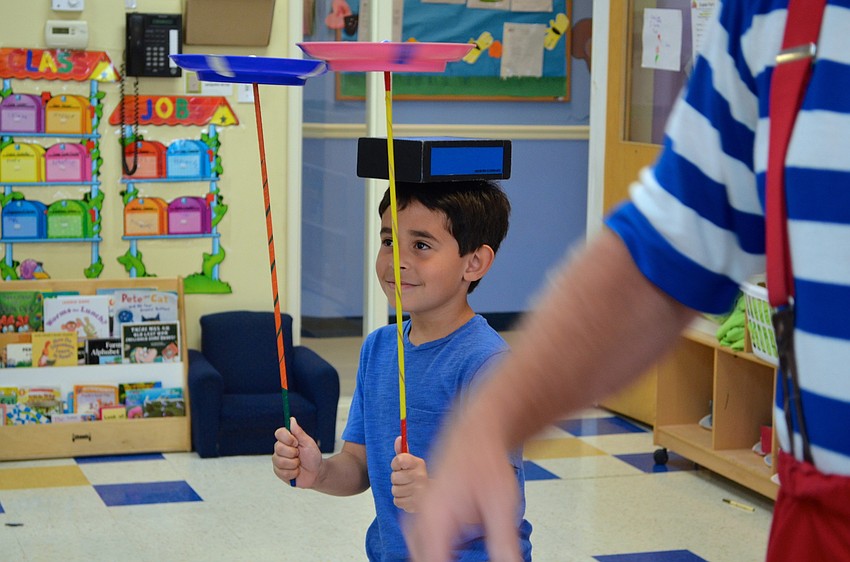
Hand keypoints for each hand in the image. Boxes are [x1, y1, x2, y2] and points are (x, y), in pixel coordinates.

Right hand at [272, 417, 321, 487]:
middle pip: (278, 448)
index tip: (296, 442)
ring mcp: (278, 460)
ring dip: (294, 464)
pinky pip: (283, 472)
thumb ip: (298, 432)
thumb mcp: (308, 443)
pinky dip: (293, 473)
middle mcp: (280, 449)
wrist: (316, 473)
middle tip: (299, 455)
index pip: (279, 433)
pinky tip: (296, 471)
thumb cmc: (312, 456)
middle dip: (293, 453)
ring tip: (299, 464)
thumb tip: (291, 419)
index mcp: (287, 439)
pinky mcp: (278, 472)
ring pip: (280, 461)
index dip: (287, 438)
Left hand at [390, 436, 428, 512]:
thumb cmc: (418, 477)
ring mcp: (418, 492)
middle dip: (397, 479)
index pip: (398, 460)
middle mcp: (420, 476)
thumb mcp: (412, 462)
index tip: (400, 466)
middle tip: (405, 479)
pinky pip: (397, 501)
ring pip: (395, 490)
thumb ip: (402, 451)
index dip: (395, 464)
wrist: (433, 495)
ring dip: (399, 490)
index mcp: (419, 463)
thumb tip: (399, 438)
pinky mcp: (415, 505)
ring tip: (408, 489)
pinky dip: (401, 500)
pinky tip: (409, 497)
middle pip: (394, 477)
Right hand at [404, 414, 521, 561]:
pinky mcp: (425, 510)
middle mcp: (421, 516)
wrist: (476, 432)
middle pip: (420, 557)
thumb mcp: (502, 505)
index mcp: (435, 517)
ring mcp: (420, 512)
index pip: (432, 561)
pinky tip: (455, 550)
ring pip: (418, 550)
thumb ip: (503, 543)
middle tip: (465, 556)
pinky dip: (434, 548)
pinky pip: (420, 539)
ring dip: (434, 555)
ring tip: (461, 552)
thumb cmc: (486, 460)